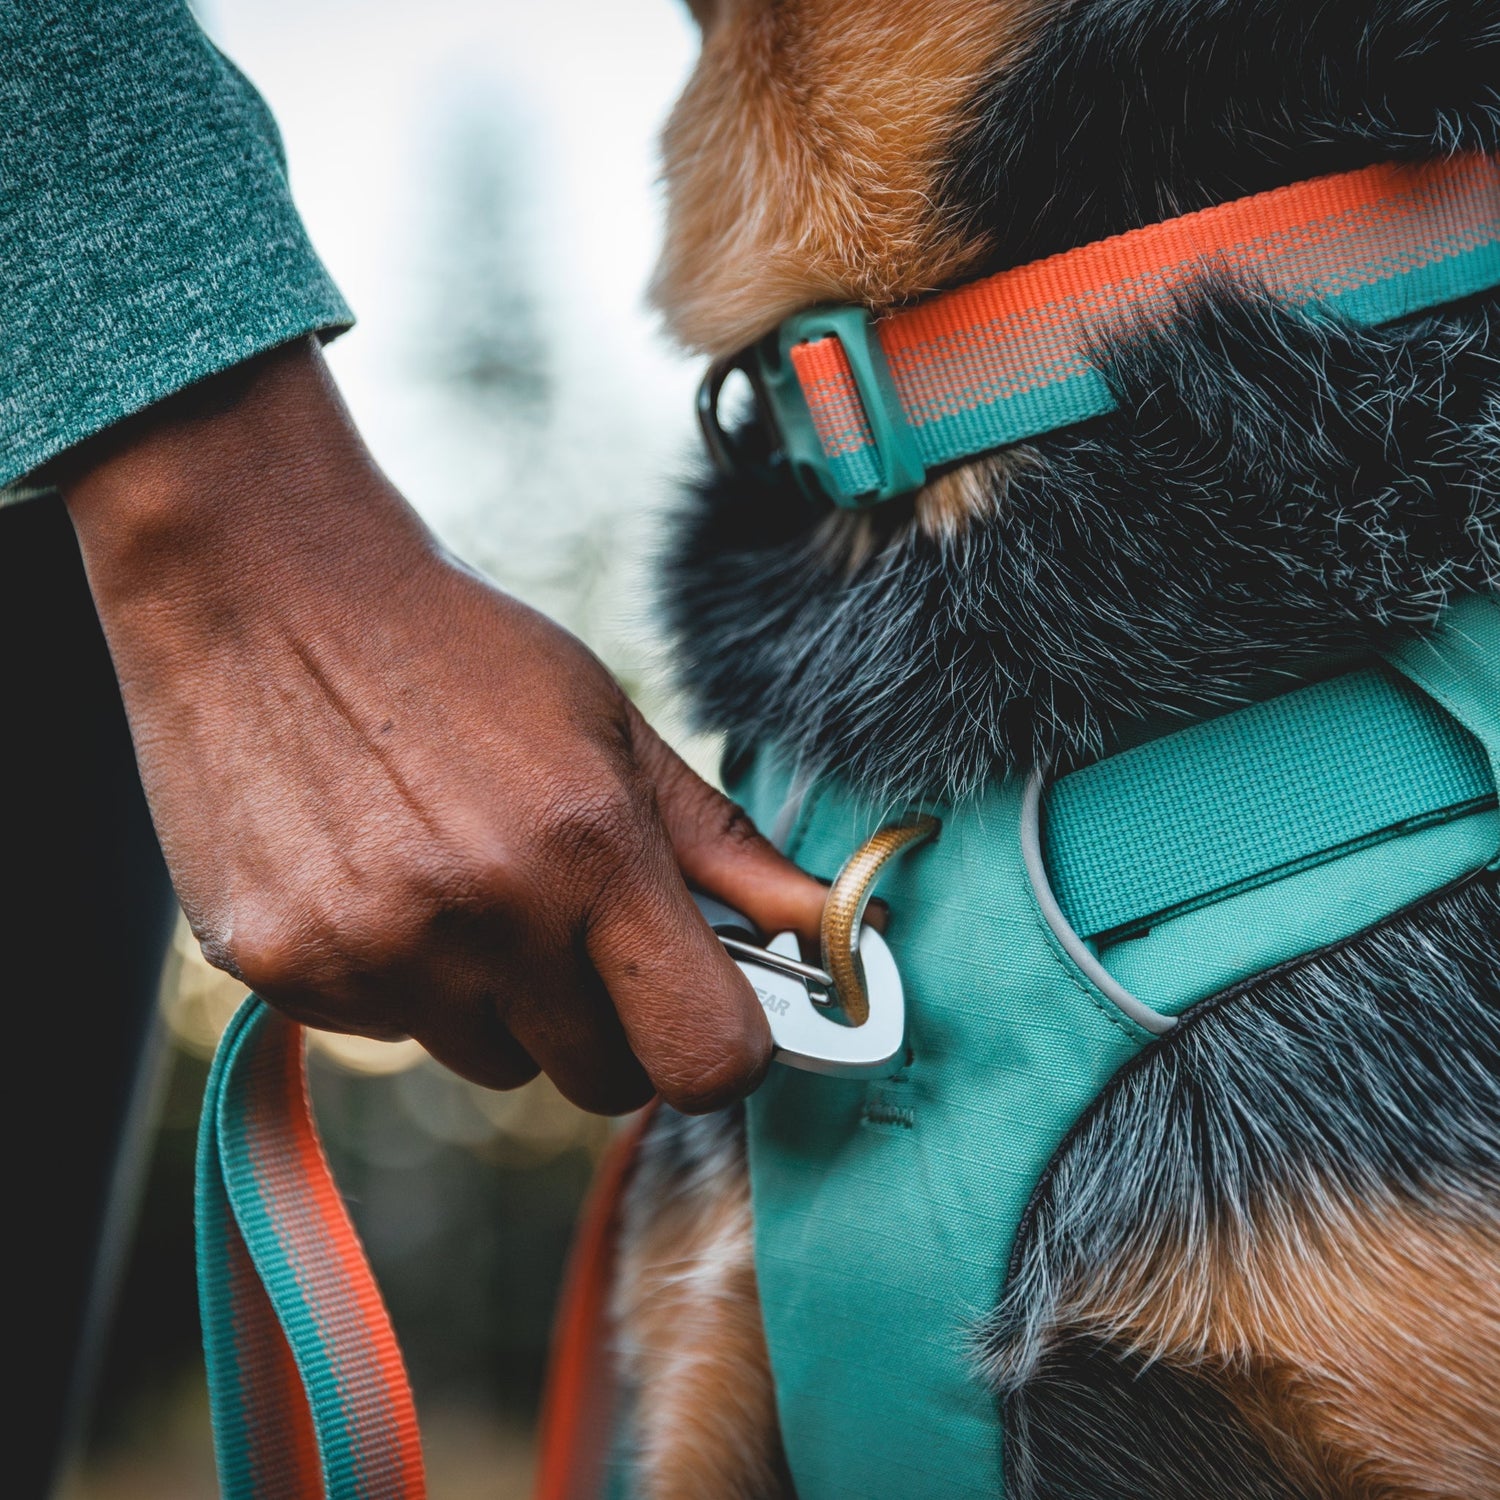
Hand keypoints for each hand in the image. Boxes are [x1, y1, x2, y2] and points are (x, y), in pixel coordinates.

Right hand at [59, 339, 828, 1113]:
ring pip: (493, 1062)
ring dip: (499, 1003)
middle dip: (608, 1026)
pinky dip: (402, 981)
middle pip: (600, 1081)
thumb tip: (837, 929)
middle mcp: (486, 916)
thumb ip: (725, 848)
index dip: (719, 1050)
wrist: (264, 591)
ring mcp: (377, 952)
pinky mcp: (285, 971)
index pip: (706, 1056)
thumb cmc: (462, 655)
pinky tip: (377, 879)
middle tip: (570, 929)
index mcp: (590, 848)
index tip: (702, 1013)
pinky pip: (392, 1034)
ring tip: (457, 881)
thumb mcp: (613, 728)